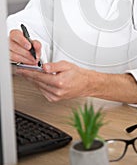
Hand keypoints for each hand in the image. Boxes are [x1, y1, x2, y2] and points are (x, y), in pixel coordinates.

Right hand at [9, 29, 40, 64]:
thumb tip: (36, 46)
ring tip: (33, 60)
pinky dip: (23, 62)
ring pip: (13, 55)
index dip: (22, 41)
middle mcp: (9, 42)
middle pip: (14, 47)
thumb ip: (36, 43)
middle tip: (34, 56)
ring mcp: (8, 50)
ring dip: (25, 59)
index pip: (15, 35)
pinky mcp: (9, 58)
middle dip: (26, 53)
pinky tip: (29, 63)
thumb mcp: (34, 42)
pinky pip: (14, 61)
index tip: (29, 46)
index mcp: (15, 34)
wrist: (27, 52)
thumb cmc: (28, 45)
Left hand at [15, 60, 136, 104]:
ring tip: (30, 73)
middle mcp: (56, 91)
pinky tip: (39, 80)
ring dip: (33, 80)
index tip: (22, 69)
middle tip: (23, 70)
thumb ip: (54, 65)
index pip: (39, 76)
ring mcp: (55, 97)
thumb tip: (44, 67)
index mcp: (59, 82)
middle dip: (29, 75)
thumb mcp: (66, 65)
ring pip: (39, 87)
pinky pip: (43, 91)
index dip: (29, 72)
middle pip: (37, 82)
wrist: (86, 84)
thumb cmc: (78, 75)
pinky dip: (39, 85)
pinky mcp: (54, 99)